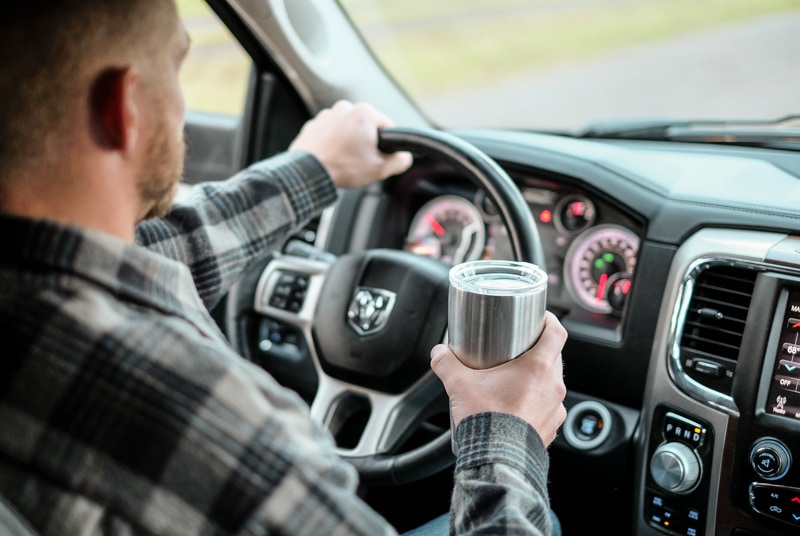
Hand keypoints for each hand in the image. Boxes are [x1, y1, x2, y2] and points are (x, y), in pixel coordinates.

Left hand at [289, 100, 412, 187]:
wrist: (309, 173)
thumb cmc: (342, 167)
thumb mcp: (380, 168)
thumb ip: (400, 161)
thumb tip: (404, 157)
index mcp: (364, 113)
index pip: (388, 126)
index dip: (387, 145)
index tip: (380, 157)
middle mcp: (345, 108)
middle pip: (366, 127)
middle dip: (366, 143)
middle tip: (361, 162)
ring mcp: (327, 115)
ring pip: (347, 130)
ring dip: (348, 143)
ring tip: (344, 161)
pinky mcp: (313, 125)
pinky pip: (330, 134)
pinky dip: (332, 144)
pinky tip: (332, 158)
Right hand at [430, 311, 567, 445]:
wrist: (497, 460)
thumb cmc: (487, 421)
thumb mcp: (460, 384)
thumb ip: (446, 363)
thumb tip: (438, 353)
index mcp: (538, 368)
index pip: (556, 333)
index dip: (549, 321)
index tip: (540, 319)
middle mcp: (552, 386)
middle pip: (554, 357)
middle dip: (539, 350)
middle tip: (520, 349)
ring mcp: (555, 409)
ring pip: (552, 384)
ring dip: (539, 379)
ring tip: (517, 380)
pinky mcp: (551, 428)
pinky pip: (548, 408)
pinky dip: (537, 403)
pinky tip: (519, 406)